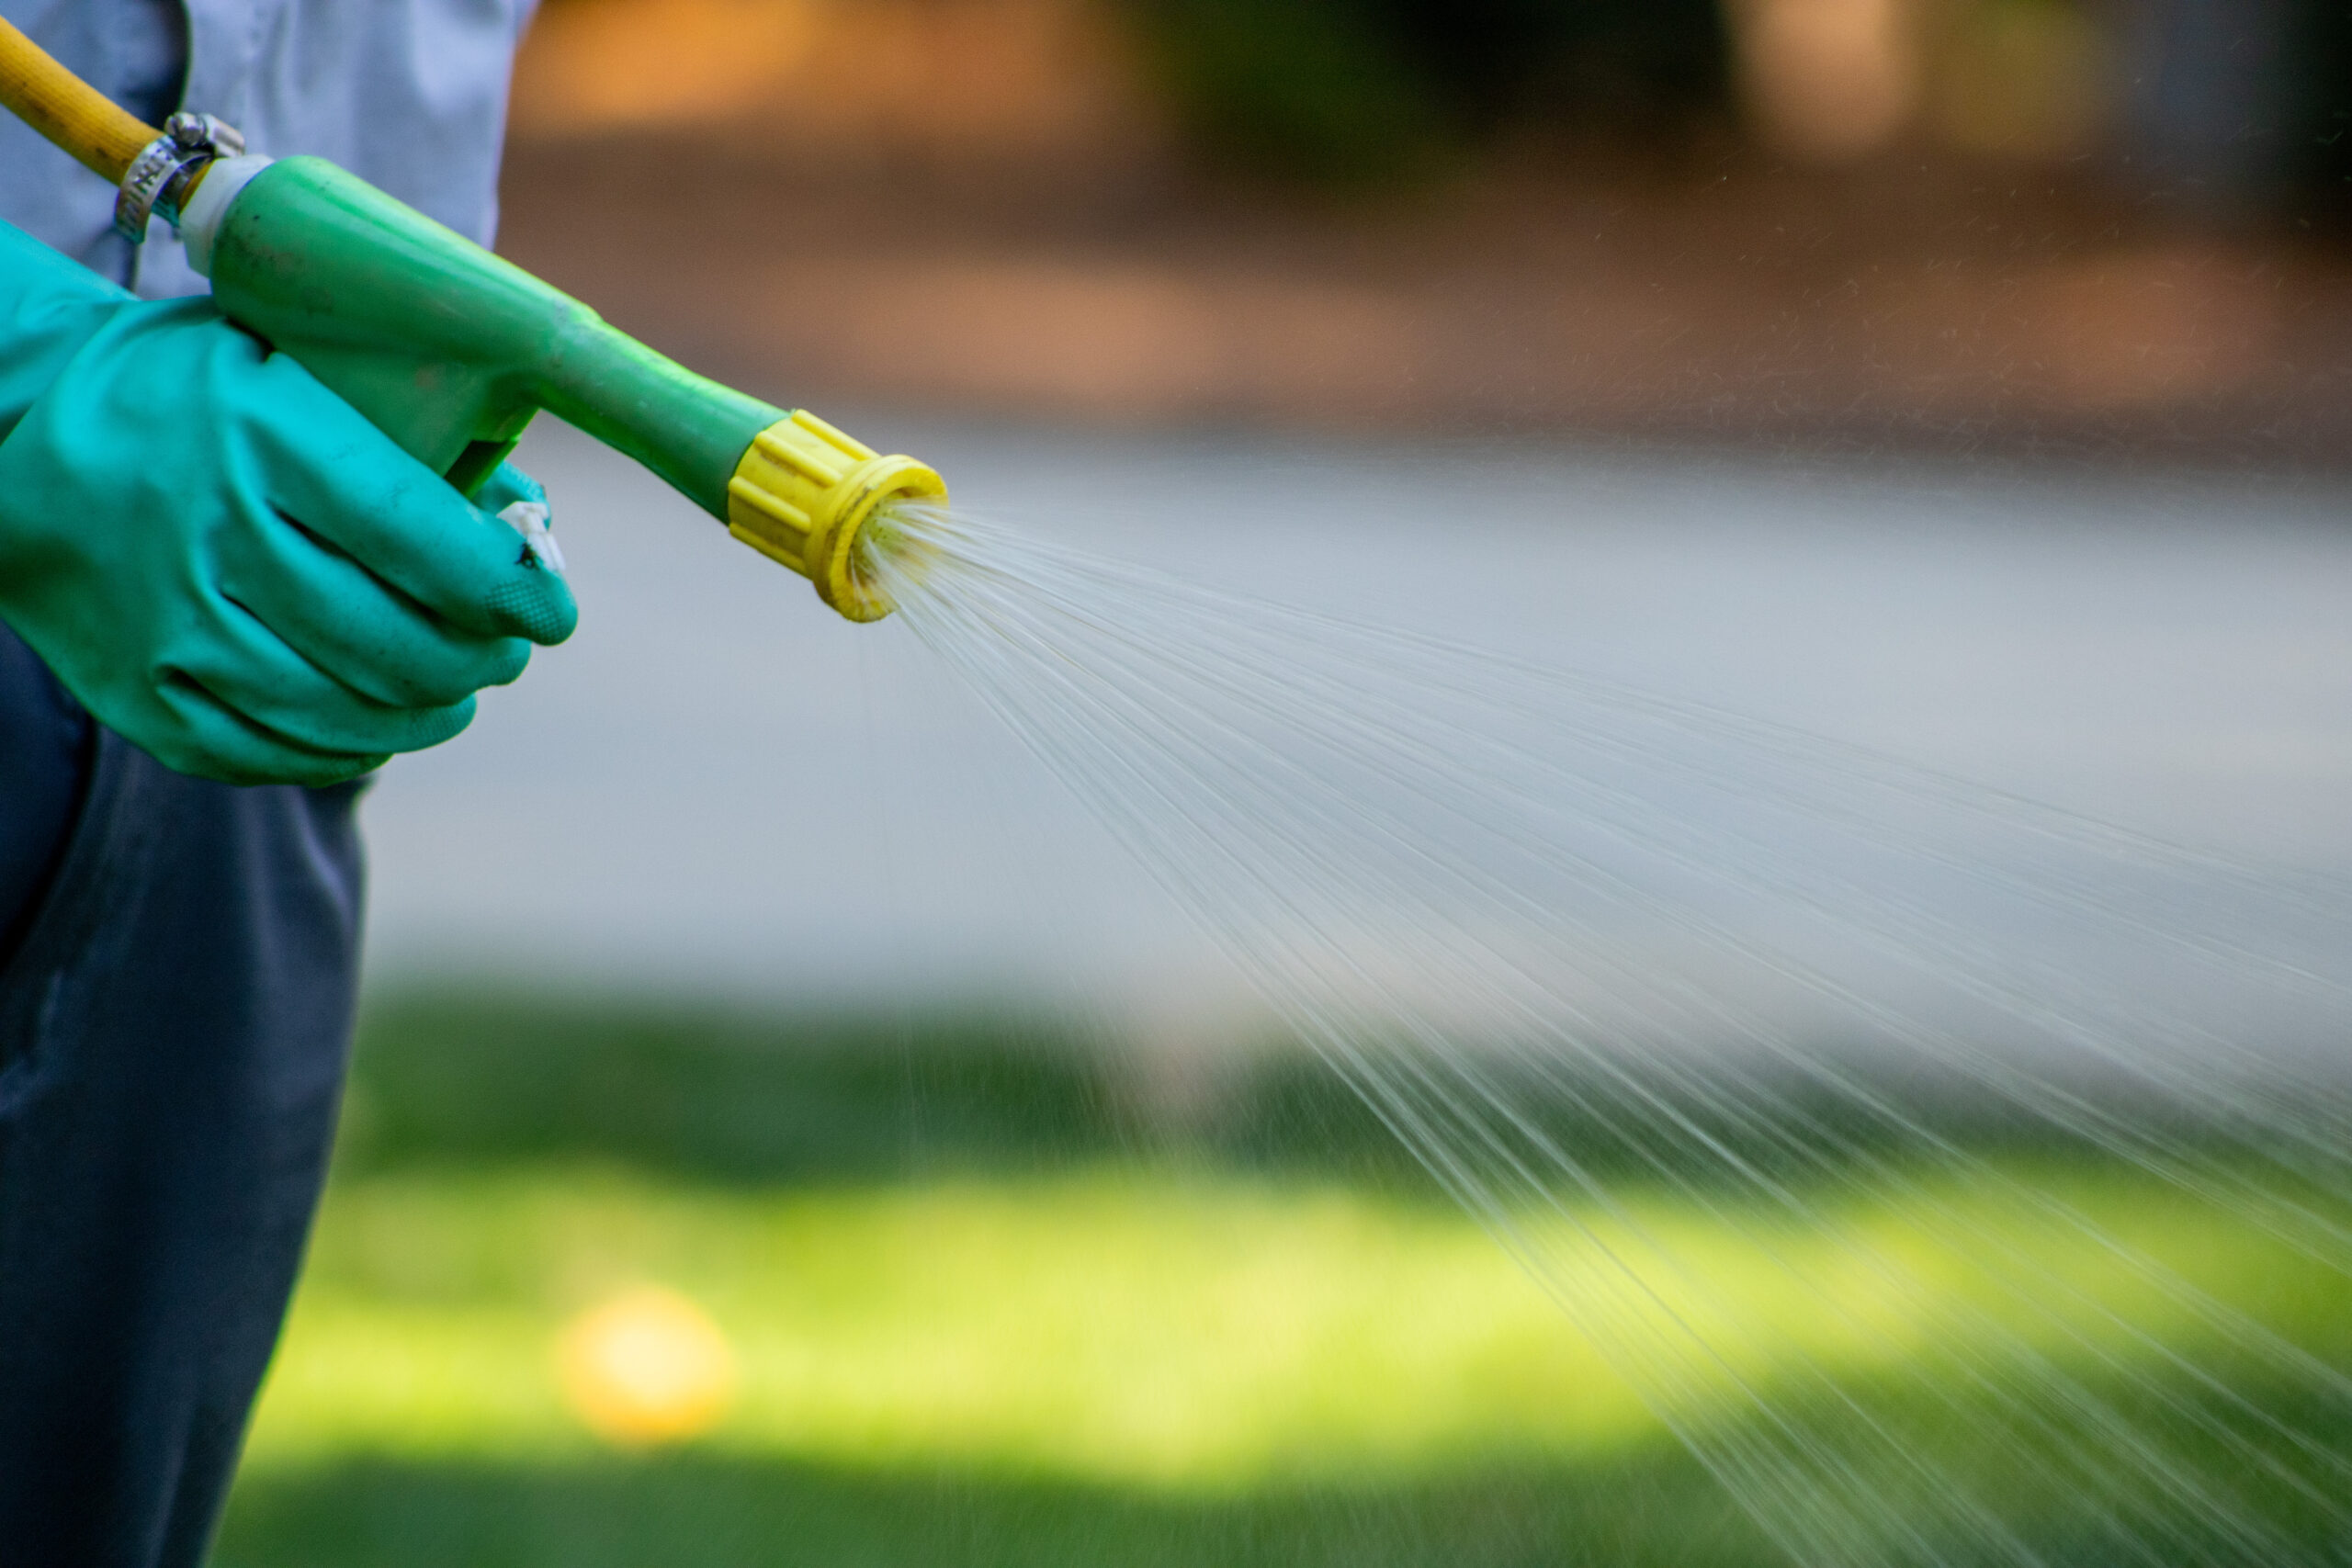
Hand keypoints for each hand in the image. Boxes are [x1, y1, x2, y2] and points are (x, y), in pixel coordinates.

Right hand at [0, 297, 575, 785]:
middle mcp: (212, 533)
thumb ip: (420, 438)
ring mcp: (170, 625)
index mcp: (264, 435)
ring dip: (428, 714)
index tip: (552, 611)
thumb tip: (534, 524)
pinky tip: (378, 721)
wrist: (20, 433)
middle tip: (504, 654)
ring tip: (454, 693)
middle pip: (396, 643)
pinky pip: (276, 753)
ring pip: (346, 714)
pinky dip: (348, 748)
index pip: (420, 537)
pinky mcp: (142, 695)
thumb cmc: (204, 395)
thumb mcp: (300, 366)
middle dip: (479, 662)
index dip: (509, 590)